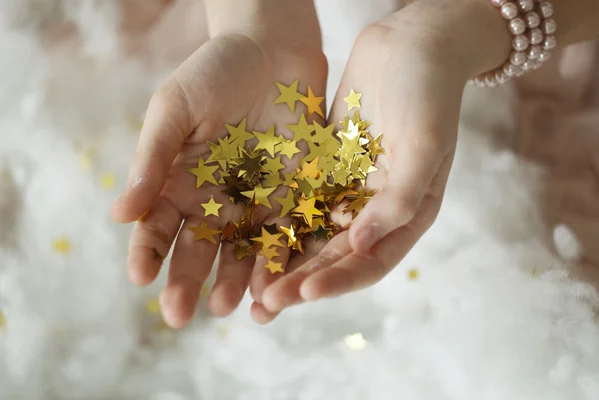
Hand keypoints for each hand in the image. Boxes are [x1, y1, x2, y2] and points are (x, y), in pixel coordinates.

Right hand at [111, 25, 326, 326]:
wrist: (274, 51)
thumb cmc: (214, 72)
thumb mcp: (175, 109)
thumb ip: (152, 160)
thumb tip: (120, 214)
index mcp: (179, 183)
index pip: (157, 226)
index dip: (146, 252)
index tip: (139, 276)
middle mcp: (214, 201)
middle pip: (197, 250)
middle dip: (186, 282)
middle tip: (178, 314)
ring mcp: (254, 203)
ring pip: (240, 252)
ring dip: (232, 281)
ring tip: (225, 306)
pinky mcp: (293, 199)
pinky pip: (286, 236)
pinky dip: (278, 261)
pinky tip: (271, 285)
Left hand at [261, 0, 510, 313]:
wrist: (412, 43)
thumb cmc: (430, 90)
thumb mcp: (425, 142)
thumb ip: (400, 195)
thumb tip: (364, 243)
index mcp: (407, 214)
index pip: (370, 261)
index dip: (337, 280)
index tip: (303, 292)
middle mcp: (376, 210)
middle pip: (335, 257)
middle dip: (301, 282)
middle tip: (265, 305)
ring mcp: (349, 189)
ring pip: (312, 235)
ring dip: (284, 262)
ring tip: (249, 287)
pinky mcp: (326, 168)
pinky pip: (298, 201)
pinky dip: (277, 221)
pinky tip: (248, 236)